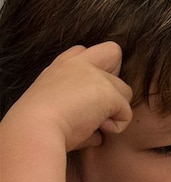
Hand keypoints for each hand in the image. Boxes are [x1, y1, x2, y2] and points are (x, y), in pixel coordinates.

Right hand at [6, 42, 132, 150]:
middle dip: (114, 75)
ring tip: (92, 123)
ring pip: (125, 91)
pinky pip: (126, 113)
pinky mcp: (109, 93)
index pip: (83, 50)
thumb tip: (97, 130)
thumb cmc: (39, 126)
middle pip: (113, 53)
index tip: (84, 92)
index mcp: (61, 66)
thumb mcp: (54, 106)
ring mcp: (95, 76)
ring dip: (115, 110)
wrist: (33, 130)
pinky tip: (94, 130)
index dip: (93, 68)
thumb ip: (78, 106)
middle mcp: (79, 64)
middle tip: (100, 101)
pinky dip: (116, 127)